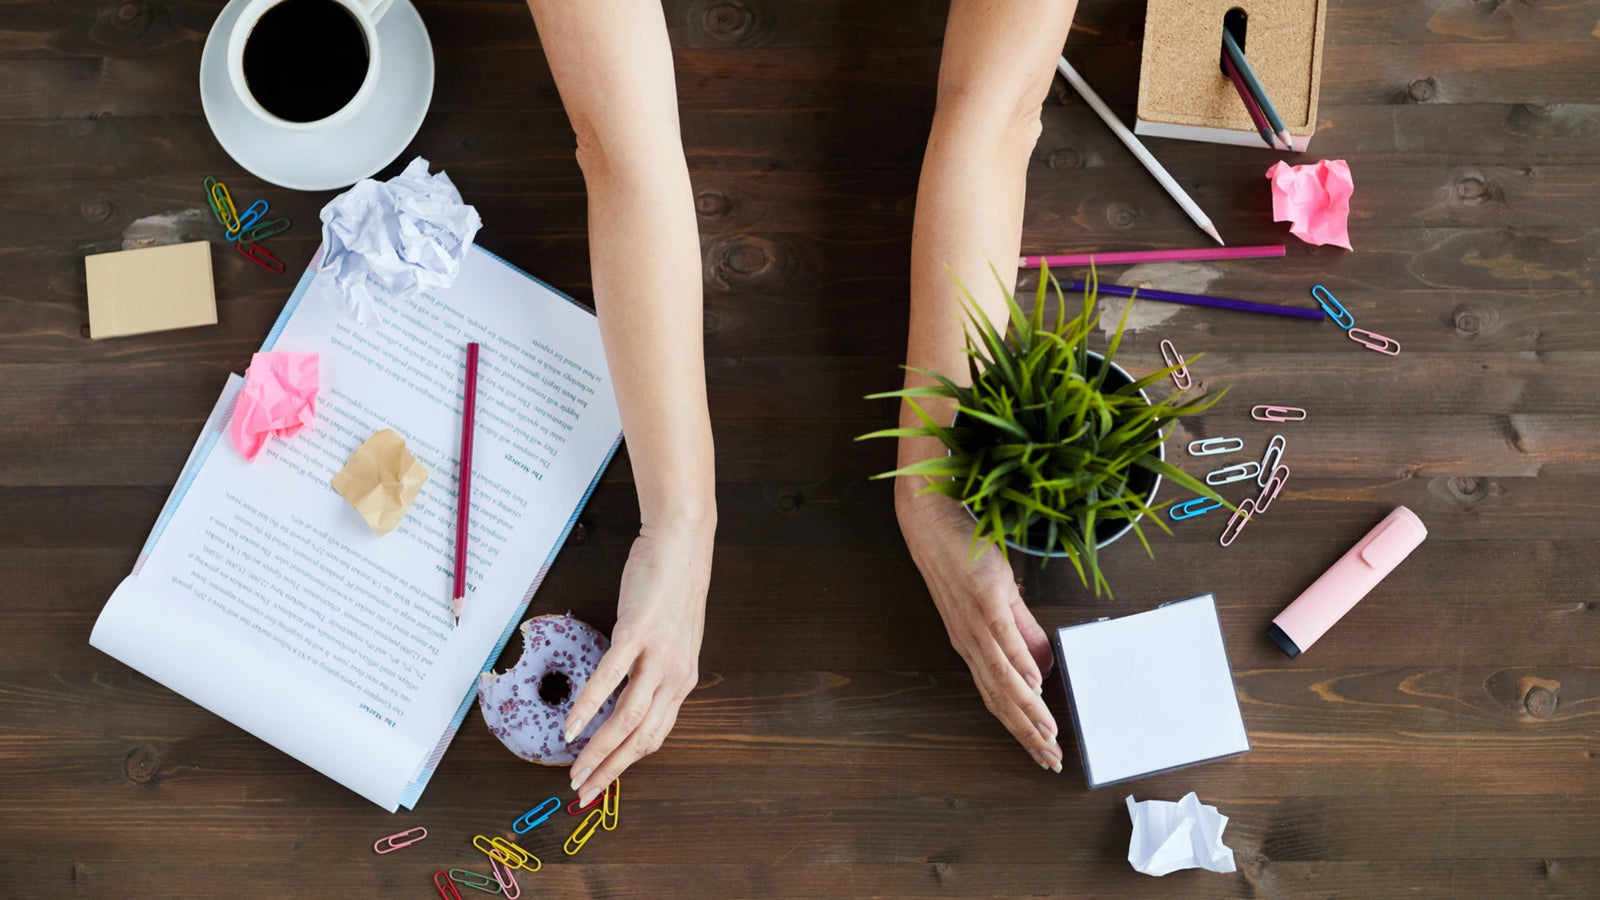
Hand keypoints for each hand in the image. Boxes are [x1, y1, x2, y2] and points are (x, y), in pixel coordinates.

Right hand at [565, 513, 712, 805]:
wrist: (682, 545)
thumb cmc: (671, 588)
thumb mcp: (672, 639)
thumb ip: (654, 670)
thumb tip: (627, 696)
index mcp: (682, 680)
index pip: (653, 736)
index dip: (626, 765)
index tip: (600, 783)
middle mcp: (674, 675)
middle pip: (640, 737)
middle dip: (609, 770)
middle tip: (582, 792)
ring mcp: (657, 655)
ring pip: (627, 717)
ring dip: (597, 749)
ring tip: (574, 770)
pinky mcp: (637, 633)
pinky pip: (610, 678)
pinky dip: (588, 706)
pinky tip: (571, 726)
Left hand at [897, 485, 1062, 771]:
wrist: (932, 523)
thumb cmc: (962, 557)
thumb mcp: (997, 600)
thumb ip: (1021, 633)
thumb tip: (1041, 667)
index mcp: (971, 645)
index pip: (997, 697)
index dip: (1019, 727)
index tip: (1041, 753)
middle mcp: (970, 642)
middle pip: (1000, 699)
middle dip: (1026, 734)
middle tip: (1050, 761)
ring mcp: (976, 624)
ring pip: (1004, 679)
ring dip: (1027, 711)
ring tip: (1047, 735)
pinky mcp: (986, 602)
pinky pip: (1005, 641)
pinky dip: (1020, 666)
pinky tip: (1036, 686)